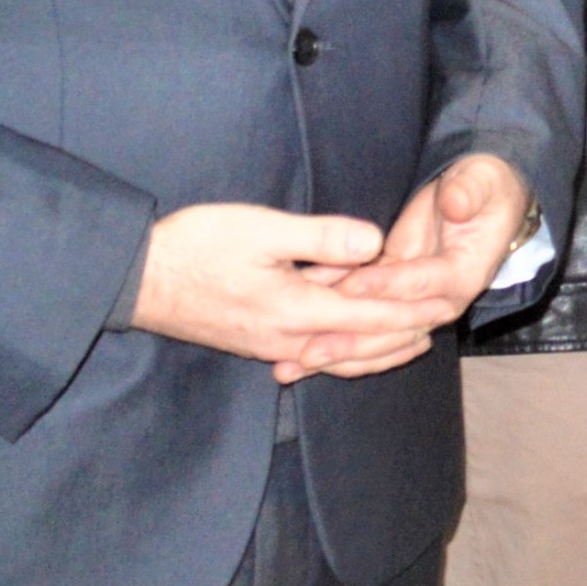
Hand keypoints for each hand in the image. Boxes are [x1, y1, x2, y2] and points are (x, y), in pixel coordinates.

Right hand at [130, 200, 463, 383]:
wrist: (139, 280)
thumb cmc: (197, 247)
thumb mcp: (261, 229)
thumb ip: (321, 237)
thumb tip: (374, 243)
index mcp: (299, 310)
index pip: (373, 315)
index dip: (414, 310)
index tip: (447, 304)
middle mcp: (290, 339)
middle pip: (363, 345)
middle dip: (406, 335)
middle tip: (443, 323)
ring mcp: (271, 346)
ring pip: (339, 356)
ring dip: (380, 350)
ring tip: (412, 342)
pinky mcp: (256, 343)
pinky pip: (315, 356)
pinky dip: (346, 352)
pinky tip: (350, 346)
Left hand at [291, 155, 539, 377]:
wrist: (488, 198)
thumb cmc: (485, 185)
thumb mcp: (483, 181)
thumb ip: (469, 191)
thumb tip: (456, 204)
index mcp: (465, 273)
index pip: (424, 285)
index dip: (389, 285)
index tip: (351, 284)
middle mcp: (440, 297)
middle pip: (395, 329)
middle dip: (352, 342)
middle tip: (310, 351)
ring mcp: (413, 298)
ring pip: (374, 333)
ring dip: (335, 350)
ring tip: (291, 367)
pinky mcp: (392, 290)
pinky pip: (360, 317)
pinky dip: (331, 332)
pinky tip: (293, 350)